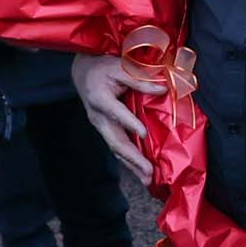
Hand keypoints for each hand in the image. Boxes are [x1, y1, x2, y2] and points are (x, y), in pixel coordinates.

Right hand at [71, 50, 158, 168]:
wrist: (83, 73)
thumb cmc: (102, 68)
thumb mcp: (120, 67)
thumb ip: (140, 79)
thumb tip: (162, 89)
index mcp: (100, 98)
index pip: (116, 113)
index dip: (129, 123)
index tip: (143, 134)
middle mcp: (98, 117)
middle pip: (115, 141)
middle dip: (133, 158)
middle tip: (148, 171)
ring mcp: (101, 126)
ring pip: (116, 148)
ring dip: (132, 165)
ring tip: (147, 179)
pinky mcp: (105, 130)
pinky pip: (117, 147)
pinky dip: (129, 160)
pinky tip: (140, 171)